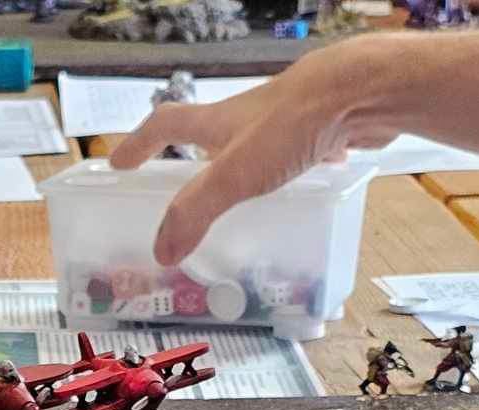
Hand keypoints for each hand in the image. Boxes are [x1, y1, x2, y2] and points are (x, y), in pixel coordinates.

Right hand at [107, 37, 401, 266]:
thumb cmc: (293, 124)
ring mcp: (285, 121)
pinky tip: (305, 184)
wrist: (360, 91)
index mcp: (218, 123)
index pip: (164, 126)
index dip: (138, 144)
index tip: (118, 162)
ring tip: (241, 195)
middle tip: (179, 184)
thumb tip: (162, 250)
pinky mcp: (319, 128)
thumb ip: (196, 212)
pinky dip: (291, 166)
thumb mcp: (234, 175)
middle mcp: (247, 118)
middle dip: (190, 157)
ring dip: (240, 164)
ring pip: (254, 143)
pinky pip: (297, 149)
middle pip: (208, 134)